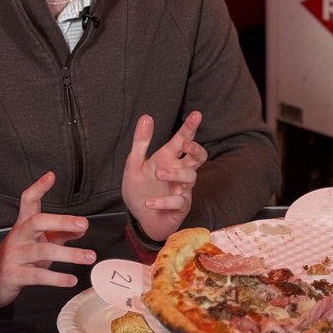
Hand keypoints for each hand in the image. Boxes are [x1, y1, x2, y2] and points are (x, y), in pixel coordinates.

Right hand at [0, 172, 94, 308]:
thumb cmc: (21, 258)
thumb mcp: (41, 242)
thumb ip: (60, 233)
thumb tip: (82, 226)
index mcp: (24, 225)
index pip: (28, 201)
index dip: (38, 188)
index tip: (51, 176)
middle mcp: (18, 237)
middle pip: (36, 222)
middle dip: (61, 221)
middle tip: (83, 224)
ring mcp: (15, 256)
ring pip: (42, 251)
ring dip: (69, 254)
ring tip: (89, 256)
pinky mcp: (15, 275)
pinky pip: (38, 276)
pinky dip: (56, 278)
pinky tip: (71, 280)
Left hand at [122, 111, 206, 241]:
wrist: (140, 218)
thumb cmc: (140, 190)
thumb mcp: (134, 164)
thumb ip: (141, 142)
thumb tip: (146, 116)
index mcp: (168, 158)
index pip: (182, 139)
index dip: (190, 127)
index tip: (196, 114)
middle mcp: (178, 171)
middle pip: (198, 156)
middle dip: (195, 149)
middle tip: (185, 145)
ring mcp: (182, 188)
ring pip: (190, 176)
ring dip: (175, 173)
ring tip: (158, 173)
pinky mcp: (181, 206)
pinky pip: (178, 201)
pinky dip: (162, 201)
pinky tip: (149, 202)